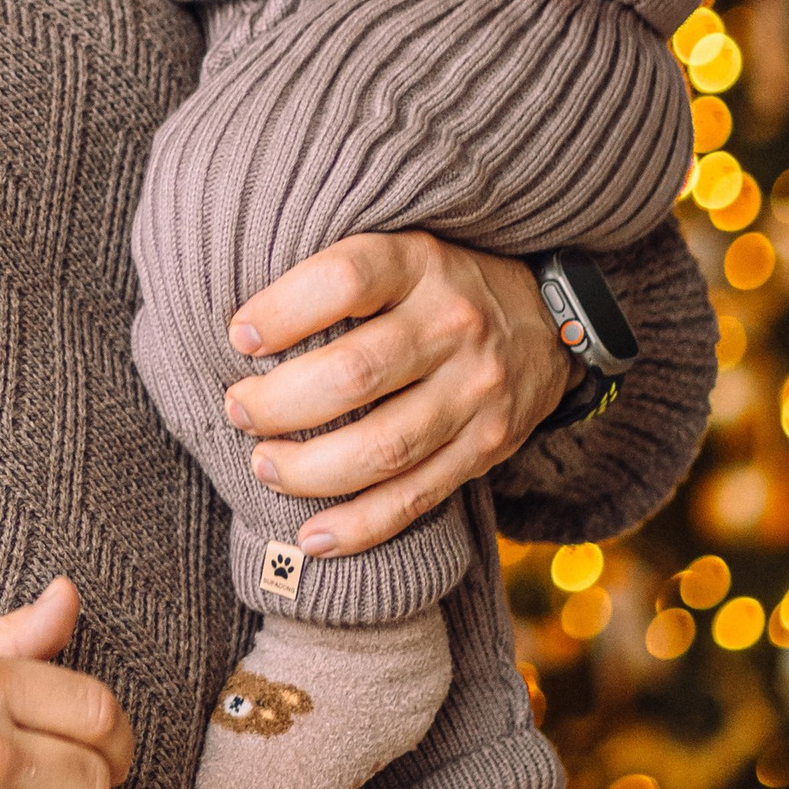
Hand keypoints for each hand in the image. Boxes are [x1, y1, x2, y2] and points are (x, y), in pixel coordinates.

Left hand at [221, 235, 569, 555]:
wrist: (550, 320)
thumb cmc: (437, 285)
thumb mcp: (399, 250)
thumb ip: (336, 277)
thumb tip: (240, 328)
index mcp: (420, 262)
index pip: (345, 279)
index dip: (282, 311)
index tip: (239, 337)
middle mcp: (454, 326)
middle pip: (354, 374)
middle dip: (279, 404)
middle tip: (238, 410)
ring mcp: (476, 393)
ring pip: (383, 447)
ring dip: (309, 469)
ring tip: (264, 465)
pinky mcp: (487, 448)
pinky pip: (417, 498)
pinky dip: (360, 525)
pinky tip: (312, 537)